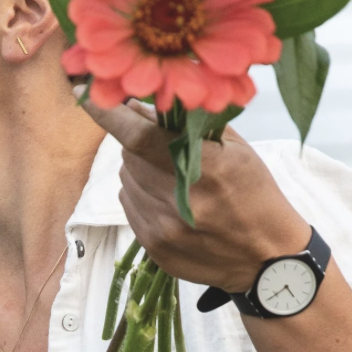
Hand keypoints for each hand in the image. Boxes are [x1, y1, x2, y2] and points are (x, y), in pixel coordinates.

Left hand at [78, 95, 310, 292]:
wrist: (265, 258)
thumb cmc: (256, 195)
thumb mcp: (236, 150)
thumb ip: (188, 125)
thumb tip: (137, 106)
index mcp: (207, 169)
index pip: (141, 137)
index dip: (109, 114)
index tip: (86, 93)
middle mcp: (179, 199)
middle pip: (130, 155)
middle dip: (140, 142)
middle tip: (164, 145)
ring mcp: (163, 226)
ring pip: (127, 179)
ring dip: (140, 169)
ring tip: (172, 177)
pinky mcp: (153, 246)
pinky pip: (128, 204)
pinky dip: (140, 194)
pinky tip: (167, 199)